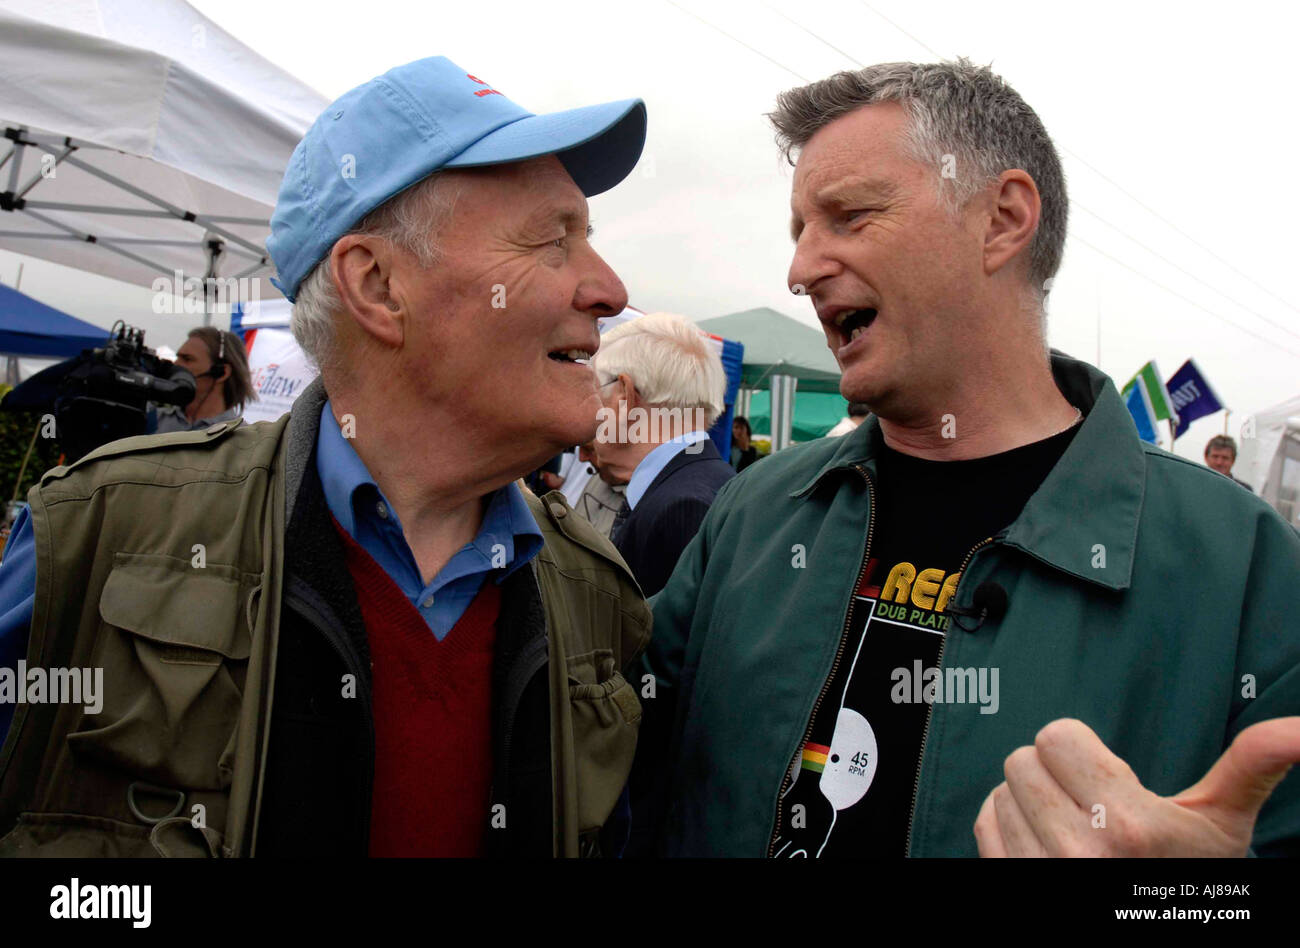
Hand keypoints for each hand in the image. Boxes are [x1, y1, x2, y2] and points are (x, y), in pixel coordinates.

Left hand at [974, 716, 1299, 856]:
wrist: (1166, 929)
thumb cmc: (1194, 877)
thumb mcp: (1222, 822)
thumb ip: (1251, 765)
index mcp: (1128, 825)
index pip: (1055, 737)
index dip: (1081, 750)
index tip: (1109, 776)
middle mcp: (1077, 852)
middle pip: (1023, 759)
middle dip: (1056, 772)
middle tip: (1093, 801)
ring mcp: (1039, 874)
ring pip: (1002, 790)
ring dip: (1033, 800)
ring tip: (1077, 825)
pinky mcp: (1013, 886)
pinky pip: (984, 823)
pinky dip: (1010, 824)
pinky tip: (1048, 839)